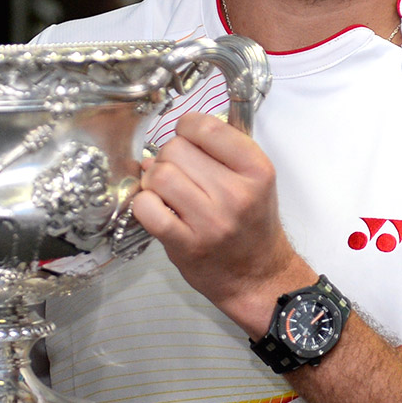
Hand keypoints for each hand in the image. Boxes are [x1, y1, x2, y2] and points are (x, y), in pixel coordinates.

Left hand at [130, 112, 312, 334]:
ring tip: (167, 193)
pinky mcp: (187, 245)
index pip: (206, 127)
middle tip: (179, 174)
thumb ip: (218, 152)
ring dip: (154, 181)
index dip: (187, 128)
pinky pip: (147, 209)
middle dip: (169, 157)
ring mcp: (211, 221)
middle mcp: (236, 194)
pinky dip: (144, 204)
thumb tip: (168, 140)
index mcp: (256, 170)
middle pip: (176, 149)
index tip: (188, 141)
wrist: (258, 276)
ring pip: (159, 175)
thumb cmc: (252, 225)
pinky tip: (156, 209)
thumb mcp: (253, 180)